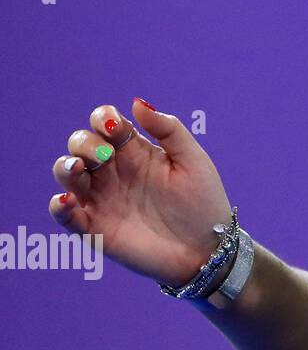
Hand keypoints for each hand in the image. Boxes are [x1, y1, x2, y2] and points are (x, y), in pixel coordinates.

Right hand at [48, 98, 234, 287]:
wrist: (207, 247)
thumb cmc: (203, 202)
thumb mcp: (192, 160)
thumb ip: (168, 129)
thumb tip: (136, 102)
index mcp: (136, 151)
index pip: (107, 125)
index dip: (103, 118)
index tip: (114, 126)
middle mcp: (114, 172)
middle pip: (81, 145)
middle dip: (85, 142)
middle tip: (108, 156)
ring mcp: (102, 199)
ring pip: (67, 174)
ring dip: (65, 166)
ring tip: (78, 168)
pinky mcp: (96, 229)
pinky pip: (65, 216)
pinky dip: (58, 207)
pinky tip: (67, 200)